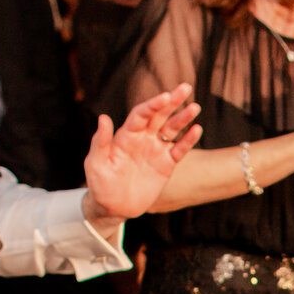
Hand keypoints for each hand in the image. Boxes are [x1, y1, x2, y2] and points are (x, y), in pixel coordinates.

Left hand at [80, 83, 203, 223]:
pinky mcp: (166, 165)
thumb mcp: (96, 164)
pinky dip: (188, 140)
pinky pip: (179, 149)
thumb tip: (104, 117)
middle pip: (160, 115)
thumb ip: (101, 142)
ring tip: (195, 107)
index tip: (165, 96)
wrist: (113, 207)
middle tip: (185, 87)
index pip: (142, 114)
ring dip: (183, 118)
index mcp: (126, 135)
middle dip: (172, 101)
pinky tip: (197, 129)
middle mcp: (143, 138)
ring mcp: (156, 150)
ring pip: (172, 129)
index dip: (153, 104)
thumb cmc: (100, 184)